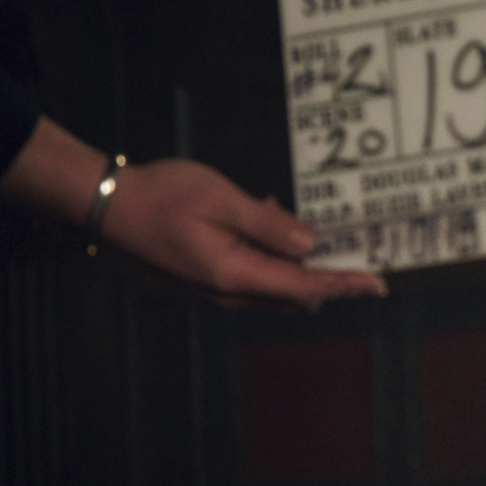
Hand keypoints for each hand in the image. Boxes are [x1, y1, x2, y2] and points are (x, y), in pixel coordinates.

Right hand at [0, 118, 382, 308]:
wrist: (105, 203)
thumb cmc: (161, 196)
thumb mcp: (221, 200)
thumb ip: (269, 225)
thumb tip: (310, 243)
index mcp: (236, 275)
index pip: (306, 287)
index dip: (346, 284)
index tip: (379, 283)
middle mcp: (230, 290)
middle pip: (297, 290)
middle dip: (330, 272)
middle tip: (359, 245)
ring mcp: (218, 285)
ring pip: (278, 280)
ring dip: (298, 256)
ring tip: (304, 218)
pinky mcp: (210, 273)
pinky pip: (257, 268)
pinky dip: (274, 248)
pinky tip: (269, 212)